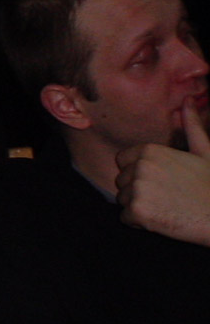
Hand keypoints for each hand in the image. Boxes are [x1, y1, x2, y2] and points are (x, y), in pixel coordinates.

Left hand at [115, 97, 209, 246]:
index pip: (122, 161)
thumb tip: (187, 101)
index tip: (162, 180)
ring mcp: (137, 188)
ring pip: (123, 200)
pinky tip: (163, 219)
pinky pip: (126, 218)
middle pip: (121, 181)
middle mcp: (139, 167)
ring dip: (139, 206)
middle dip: (138, 190)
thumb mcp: (205, 152)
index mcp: (150, 151)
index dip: (139, 173)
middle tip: (167, 196)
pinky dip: (140, 222)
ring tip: (167, 206)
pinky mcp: (138, 211)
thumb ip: (191, 126)